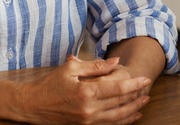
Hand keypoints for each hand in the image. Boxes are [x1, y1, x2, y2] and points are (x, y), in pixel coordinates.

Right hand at [19, 56, 151, 124]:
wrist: (32, 106)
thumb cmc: (49, 84)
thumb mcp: (71, 69)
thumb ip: (95, 66)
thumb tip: (115, 62)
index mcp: (86, 92)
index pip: (118, 88)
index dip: (134, 84)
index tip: (145, 79)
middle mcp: (89, 109)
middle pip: (121, 103)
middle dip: (136, 96)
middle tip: (148, 89)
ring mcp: (87, 121)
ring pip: (118, 117)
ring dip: (133, 110)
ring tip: (143, 102)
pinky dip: (123, 121)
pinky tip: (131, 116)